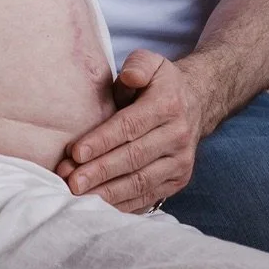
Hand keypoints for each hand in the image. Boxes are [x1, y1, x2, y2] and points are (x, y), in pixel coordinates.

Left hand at [56, 51, 206, 213]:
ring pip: (140, 182)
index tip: (75, 153)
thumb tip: (128, 77)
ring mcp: (180, 162)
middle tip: (70, 180)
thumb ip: (138, 65)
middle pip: (133, 158)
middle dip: (99, 171)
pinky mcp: (178, 180)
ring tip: (78, 195)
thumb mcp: (152, 62)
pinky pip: (147, 196)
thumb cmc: (161, 84)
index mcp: (168, 105)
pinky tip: (98, 206)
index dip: (102, 141)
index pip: (130, 126)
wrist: (198, 103)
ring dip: (107, 192)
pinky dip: (122, 204)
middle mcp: (178, 136)